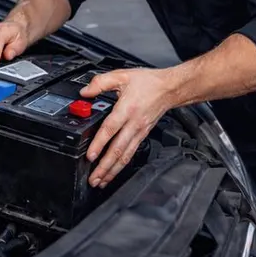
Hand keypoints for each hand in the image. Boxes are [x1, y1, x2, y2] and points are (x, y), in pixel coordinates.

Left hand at [80, 67, 174, 187]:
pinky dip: (121, 165)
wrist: (170, 89)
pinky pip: (131, 153)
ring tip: (101, 181)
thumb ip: (100, 82)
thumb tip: (85, 92)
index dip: (99, 143)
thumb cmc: (149, 82)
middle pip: (117, 149)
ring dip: (112, 170)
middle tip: (93, 178)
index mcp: (127, 109)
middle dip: (104, 166)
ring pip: (125, 156)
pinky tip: (114, 171)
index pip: (110, 129)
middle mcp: (134, 124)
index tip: (90, 155)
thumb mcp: (122, 75)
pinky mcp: (143, 136)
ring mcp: (139, 132)